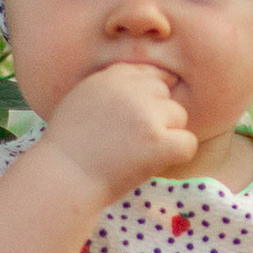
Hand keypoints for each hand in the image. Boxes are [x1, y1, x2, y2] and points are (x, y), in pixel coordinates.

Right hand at [35, 60, 195, 203]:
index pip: (149, 74)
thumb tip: (149, 82)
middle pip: (165, 94)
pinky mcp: (158, 140)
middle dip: (156, 115)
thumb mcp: (82, 99)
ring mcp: (146, 114)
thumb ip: (112, 86)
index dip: (146, 98)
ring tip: (139, 152)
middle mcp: (130, 90)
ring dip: (167, 134)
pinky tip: (156, 163)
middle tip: (134, 139)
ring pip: (179, 116)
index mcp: (111, 77)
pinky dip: (177, 155)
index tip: (134, 119)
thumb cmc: (70, 147)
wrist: (64, 177)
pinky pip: (188, 142)